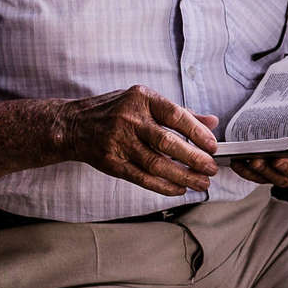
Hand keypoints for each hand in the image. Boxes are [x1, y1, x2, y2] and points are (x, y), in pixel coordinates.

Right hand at [60, 85, 218, 195]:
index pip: (176, 115)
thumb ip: (180, 112)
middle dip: (194, 158)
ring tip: (201, 183)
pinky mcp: (112, 162)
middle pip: (167, 142)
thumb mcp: (145, 102)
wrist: (74, 125)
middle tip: (211, 169)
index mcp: (143, 99)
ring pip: (156, 164)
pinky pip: (142, 178)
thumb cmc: (116, 111)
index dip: (197, 132)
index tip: (213, 146)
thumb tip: (212, 121)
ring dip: (183, 176)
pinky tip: (179, 188)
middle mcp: (130, 119)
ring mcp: (119, 142)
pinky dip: (163, 186)